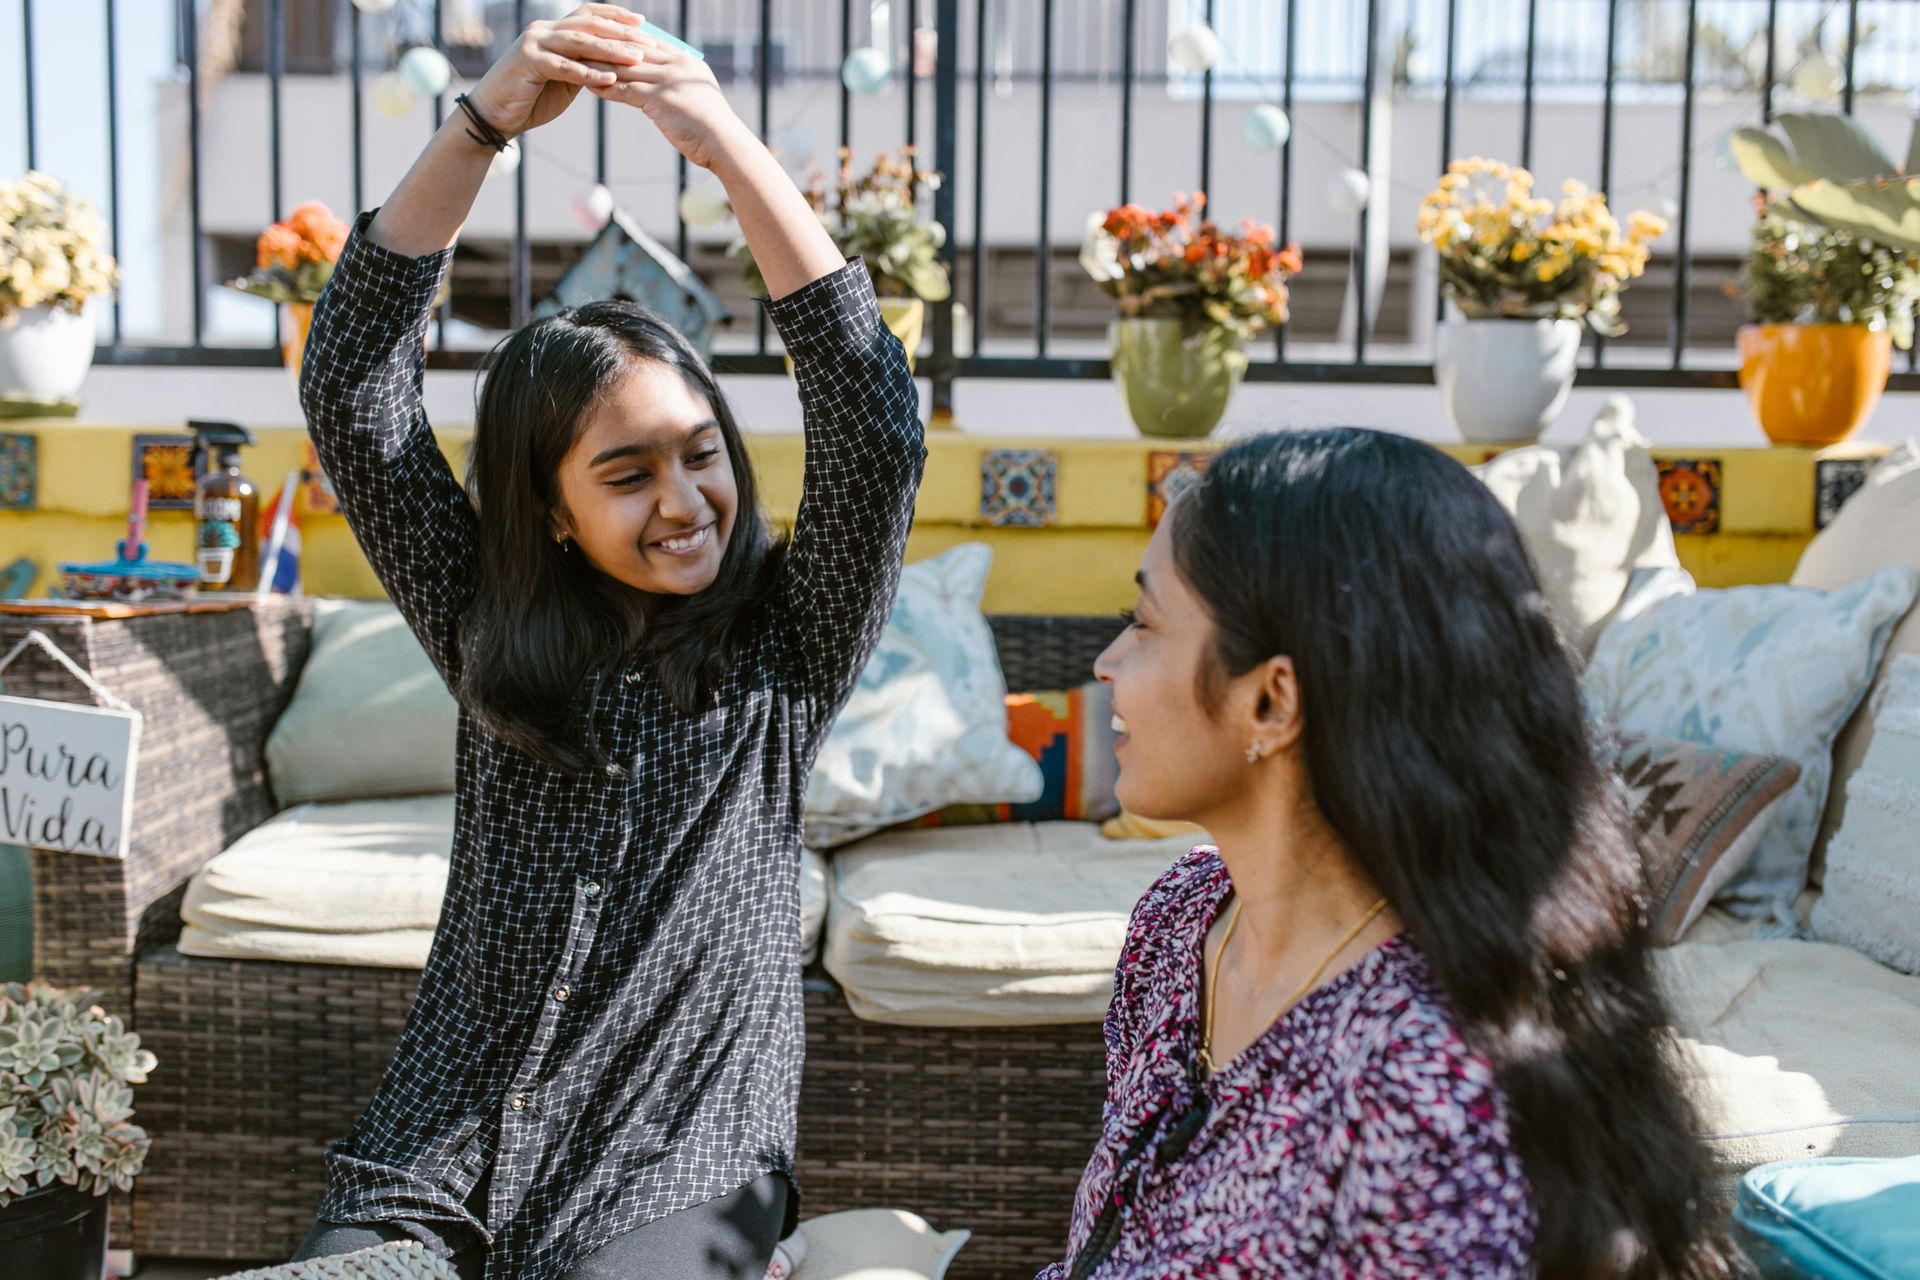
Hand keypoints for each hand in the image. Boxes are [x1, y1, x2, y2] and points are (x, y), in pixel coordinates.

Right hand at [465, 4, 647, 138]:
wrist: (494, 115)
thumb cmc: (531, 98)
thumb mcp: (563, 79)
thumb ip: (582, 65)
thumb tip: (612, 64)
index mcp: (553, 30)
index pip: (588, 15)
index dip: (615, 15)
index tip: (643, 22)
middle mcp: (543, 30)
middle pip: (588, 25)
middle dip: (621, 32)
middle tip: (650, 41)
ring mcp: (534, 43)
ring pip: (579, 42)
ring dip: (610, 49)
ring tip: (637, 57)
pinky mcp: (528, 62)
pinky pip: (564, 67)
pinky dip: (588, 73)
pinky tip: (611, 78)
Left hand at [588, 43, 753, 172]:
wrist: (725, 144)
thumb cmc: (713, 129)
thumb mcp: (698, 100)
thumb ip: (682, 88)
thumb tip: (669, 92)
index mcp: (687, 62)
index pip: (650, 44)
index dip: (626, 41)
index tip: (605, 39)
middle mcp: (677, 65)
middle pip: (634, 51)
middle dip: (607, 47)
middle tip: (584, 46)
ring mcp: (669, 80)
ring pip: (626, 68)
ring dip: (601, 65)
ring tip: (578, 64)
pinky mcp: (660, 98)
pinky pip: (626, 89)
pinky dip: (606, 87)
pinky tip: (589, 86)